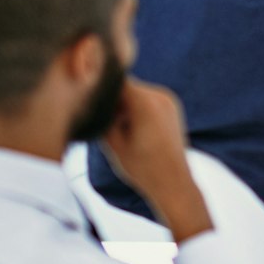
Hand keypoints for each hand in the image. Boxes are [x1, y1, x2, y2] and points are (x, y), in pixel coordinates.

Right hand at [101, 80, 212, 242]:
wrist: (173, 183)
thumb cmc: (142, 167)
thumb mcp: (113, 143)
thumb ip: (103, 117)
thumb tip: (93, 101)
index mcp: (145, 102)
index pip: (116, 80)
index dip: (101, 88)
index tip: (89, 100)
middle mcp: (160, 95)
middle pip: (126, 87)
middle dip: (113, 101)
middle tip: (104, 122)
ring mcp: (169, 100)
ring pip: (136, 94)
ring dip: (125, 106)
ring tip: (120, 130)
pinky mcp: (172, 108)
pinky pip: (148, 101)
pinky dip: (137, 110)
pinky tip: (133, 131)